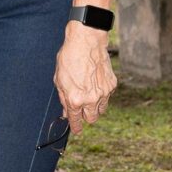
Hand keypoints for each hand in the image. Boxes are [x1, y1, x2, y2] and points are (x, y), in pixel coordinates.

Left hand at [53, 20, 116, 135]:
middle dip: (85, 116)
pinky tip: (95, 83)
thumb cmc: (69, 57)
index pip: (76, 120)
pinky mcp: (112, 85)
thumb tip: (66, 112)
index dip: (75, 127)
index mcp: (75, 99)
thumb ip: (63, 98)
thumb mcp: (59, 79)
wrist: (86, 41)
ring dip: (95, 107)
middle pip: (91, 119)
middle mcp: (90, 99)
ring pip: (101, 110)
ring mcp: (103, 93)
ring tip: (89, 96)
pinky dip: (102, 95)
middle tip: (81, 110)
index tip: (76, 130)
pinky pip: (107, 97)